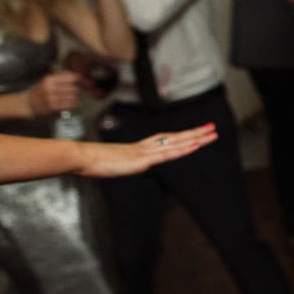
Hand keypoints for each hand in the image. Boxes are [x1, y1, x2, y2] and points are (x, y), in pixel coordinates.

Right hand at [27, 73, 80, 115]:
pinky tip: (73, 102)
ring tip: (72, 96)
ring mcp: (51, 98)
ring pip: (72, 96)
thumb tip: (77, 75)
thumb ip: (61, 76)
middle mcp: (50, 88)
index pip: (70, 77)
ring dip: (74, 96)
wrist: (28, 103)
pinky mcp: (53, 107)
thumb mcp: (47, 80)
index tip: (80, 80)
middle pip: (73, 87)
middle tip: (74, 90)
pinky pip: (69, 104)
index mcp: (49, 79)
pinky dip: (73, 103)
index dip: (78, 79)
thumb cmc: (40, 90)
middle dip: (75, 88)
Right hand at [76, 123, 217, 176]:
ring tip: (211, 134)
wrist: (81, 157)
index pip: (166, 140)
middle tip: (213, 128)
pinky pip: (168, 153)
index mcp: (140, 148)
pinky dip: (183, 148)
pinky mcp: (143, 160)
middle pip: (176, 138)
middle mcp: (146, 147)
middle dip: (196, 133)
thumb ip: (123, 163)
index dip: (182, 135)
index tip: (196, 133)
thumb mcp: (113, 163)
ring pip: (176, 143)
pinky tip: (195, 145)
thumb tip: (127, 165)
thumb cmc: (92, 161)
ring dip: (195, 138)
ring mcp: (145, 152)